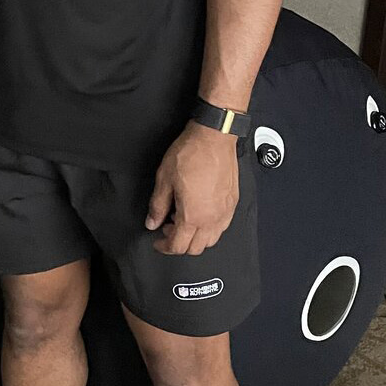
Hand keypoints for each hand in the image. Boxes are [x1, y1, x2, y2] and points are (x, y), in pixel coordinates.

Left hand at [145, 122, 238, 255]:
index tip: (157, 241)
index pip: (178, 246)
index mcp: (193, 216)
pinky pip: (222, 227)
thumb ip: (158, 205)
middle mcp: (212, 219)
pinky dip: (209, 228)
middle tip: (167, 227)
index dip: (164, 247)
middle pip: (196, 248)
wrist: (214, 138)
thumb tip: (152, 222)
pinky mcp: (233, 203)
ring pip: (211, 240)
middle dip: (179, 243)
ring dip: (195, 237)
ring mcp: (225, 212)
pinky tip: (200, 212)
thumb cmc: (191, 154)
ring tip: (183, 219)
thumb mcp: (164, 179)